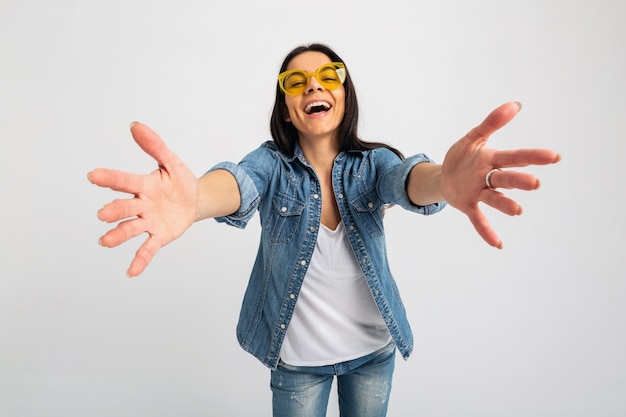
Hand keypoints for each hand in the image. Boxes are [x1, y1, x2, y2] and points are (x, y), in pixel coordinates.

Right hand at [88, 122, 197, 276]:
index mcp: (143, 185)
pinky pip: (148, 249)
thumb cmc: (179, 181)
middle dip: (115, 211)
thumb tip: (135, 125)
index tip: (93, 176)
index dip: (110, 179)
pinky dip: (140, 260)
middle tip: (103, 215)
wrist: (194, 200)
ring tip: (106, 241)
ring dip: (118, 235)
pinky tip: (131, 272)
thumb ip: (155, 146)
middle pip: (125, 208)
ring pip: (131, 229)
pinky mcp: (159, 235)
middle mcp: (141, 204)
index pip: (125, 181)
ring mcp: (148, 221)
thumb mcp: (172, 162)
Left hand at [440, 102, 560, 248]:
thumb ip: (491, 123)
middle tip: (534, 184)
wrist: (443, 175)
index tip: (554, 157)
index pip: (515, 157)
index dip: (533, 157)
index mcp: (492, 159)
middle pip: (506, 178)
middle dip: (519, 181)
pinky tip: (498, 244)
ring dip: (505, 204)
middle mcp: (489, 177)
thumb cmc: (463, 156)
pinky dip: (487, 231)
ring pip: (494, 198)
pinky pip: (478, 219)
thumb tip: (515, 105)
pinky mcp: (468, 205)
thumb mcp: (473, 137)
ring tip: (517, 211)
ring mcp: (479, 192)